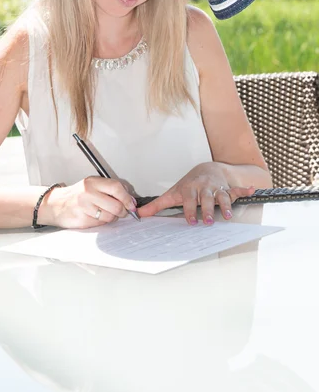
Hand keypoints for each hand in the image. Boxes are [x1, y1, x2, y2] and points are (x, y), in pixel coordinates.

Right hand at [39, 176, 137, 228]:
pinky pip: (100, 224)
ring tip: (106, 213)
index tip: (132, 204)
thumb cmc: (76, 195)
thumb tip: (130, 199)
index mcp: (92, 182)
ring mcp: (84, 207)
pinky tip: (96, 217)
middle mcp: (88, 193)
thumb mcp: (92, 185)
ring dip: (112, 217)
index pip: (116, 188)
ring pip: (110, 217)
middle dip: (123, 211)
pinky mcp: (81, 219)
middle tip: (122, 211)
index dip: (127, 198)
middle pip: (116, 205)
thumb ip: (111, 189)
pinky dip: (102, 222)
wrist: (55, 204)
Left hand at [137, 164, 254, 224]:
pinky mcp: (228, 188)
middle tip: (209, 221)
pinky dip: (245, 189)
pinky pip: (237, 189)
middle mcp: (204, 187)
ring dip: (226, 204)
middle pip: (206, 198)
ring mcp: (217, 187)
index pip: (189, 199)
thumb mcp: (172, 193)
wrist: (206, 169)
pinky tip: (252, 190)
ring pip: (222, 195)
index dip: (190, 210)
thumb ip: (157, 205)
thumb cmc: (188, 185)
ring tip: (229, 215)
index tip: (191, 221)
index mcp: (190, 189)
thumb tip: (139, 214)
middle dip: (208, 209)